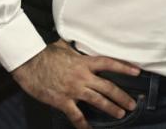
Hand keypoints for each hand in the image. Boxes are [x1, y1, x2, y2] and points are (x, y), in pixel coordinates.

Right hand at [11, 40, 140, 128]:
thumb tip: (77, 45)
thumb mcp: (63, 47)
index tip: (137, 71)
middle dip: (122, 96)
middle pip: (108, 87)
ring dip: (111, 108)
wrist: (29, 63)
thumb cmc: (45, 54)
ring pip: (98, 100)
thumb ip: (74, 49)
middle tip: (132, 104)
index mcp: (84, 62)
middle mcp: (82, 76)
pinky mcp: (63, 101)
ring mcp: (73, 89)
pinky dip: (83, 124)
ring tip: (120, 114)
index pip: (109, 64)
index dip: (124, 67)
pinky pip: (76, 115)